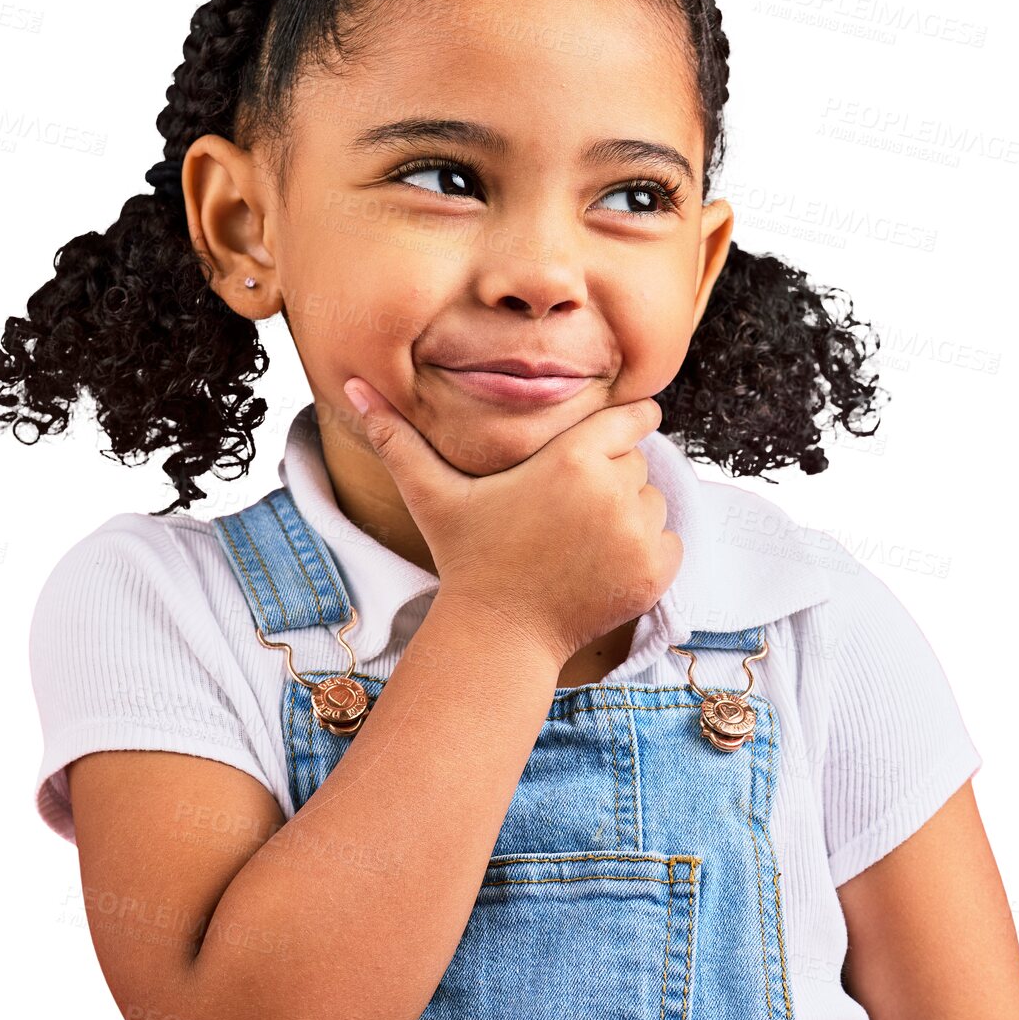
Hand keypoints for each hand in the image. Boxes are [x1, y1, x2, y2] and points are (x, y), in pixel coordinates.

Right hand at [343, 379, 682, 664]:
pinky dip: (646, 552)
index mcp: (572, 459)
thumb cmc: (467, 559)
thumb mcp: (432, 495)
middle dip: (610, 478)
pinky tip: (599, 565)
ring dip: (628, 515)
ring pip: (653, 502)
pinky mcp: (654, 573)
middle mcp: (614, 492)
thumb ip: (398, 438)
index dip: (619, 429)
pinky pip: (668, 541)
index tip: (606, 442)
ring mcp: (639, 536)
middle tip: (567, 509)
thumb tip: (349, 384)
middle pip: (637, 463)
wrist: (498, 635)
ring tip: (578, 539)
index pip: (630, 419)